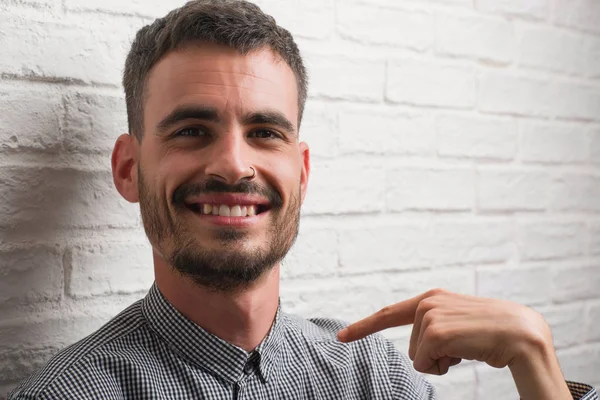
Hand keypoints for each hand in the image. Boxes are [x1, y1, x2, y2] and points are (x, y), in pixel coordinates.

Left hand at [337, 288, 552, 375]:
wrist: (519, 332)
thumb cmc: (490, 332)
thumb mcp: (458, 323)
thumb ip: (435, 326)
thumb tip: (419, 352)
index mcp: (431, 298)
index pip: (390, 313)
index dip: (364, 326)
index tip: (341, 335)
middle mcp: (427, 302)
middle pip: (410, 346)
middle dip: (432, 355)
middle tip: (461, 347)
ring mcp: (429, 314)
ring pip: (416, 357)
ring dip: (439, 361)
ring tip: (465, 347)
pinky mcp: (434, 330)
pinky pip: (424, 363)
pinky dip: (442, 366)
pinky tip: (464, 352)